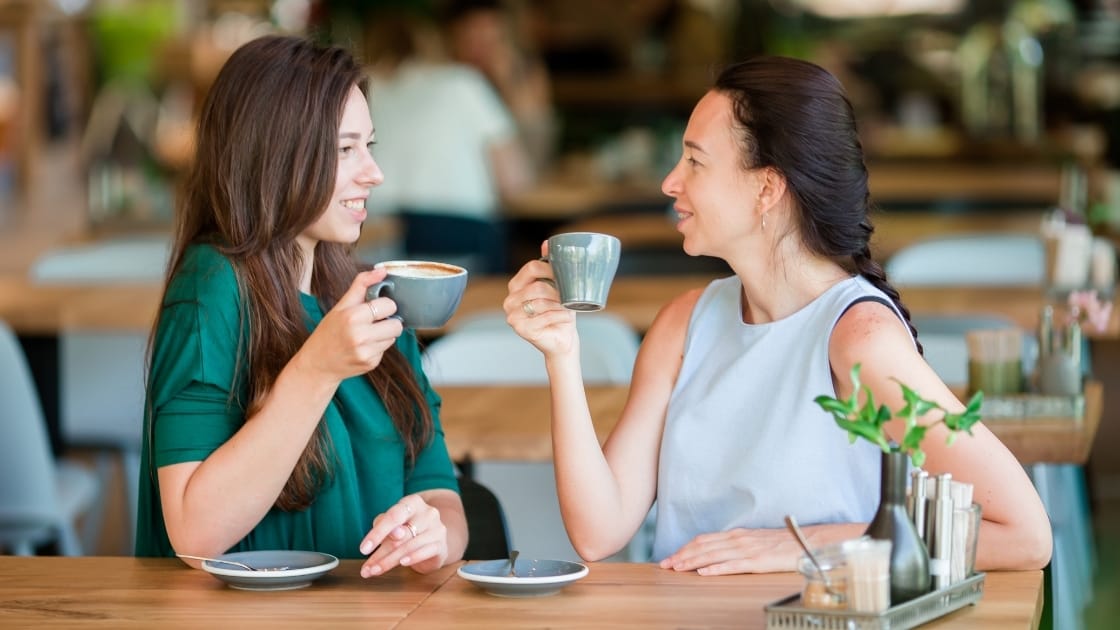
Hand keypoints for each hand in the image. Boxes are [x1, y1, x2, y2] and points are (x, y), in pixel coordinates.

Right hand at [298, 269, 403, 382]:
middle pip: (396, 324)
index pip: (389, 306)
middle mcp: (360, 335)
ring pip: (393, 337)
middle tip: (373, 322)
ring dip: (384, 335)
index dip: (385, 305)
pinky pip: (386, 350)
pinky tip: (363, 347)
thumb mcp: (340, 306)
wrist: (316, 364)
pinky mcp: (371, 363)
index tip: (376, 307)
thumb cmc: (328, 332)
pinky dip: (377, 347)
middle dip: (388, 321)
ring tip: (366, 335)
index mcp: (352, 316)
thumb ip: (361, 285)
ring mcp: (366, 352)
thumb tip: (382, 270)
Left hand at [359, 494, 447, 575]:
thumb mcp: (393, 523)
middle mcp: (428, 513)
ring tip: (375, 571)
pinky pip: (425, 552)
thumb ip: (385, 525)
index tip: (363, 550)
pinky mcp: (442, 545)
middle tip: (366, 569)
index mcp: (413, 502)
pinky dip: (413, 558)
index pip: (393, 516)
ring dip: (390, 561)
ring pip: (410, 545)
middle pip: (401, 534)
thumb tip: (394, 533)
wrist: (433, 539)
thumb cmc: (408, 528)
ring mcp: (437, 528)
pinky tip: (402, 564)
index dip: (377, 533)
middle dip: (380, 553)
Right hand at [502, 242, 576, 357]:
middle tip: (569, 298)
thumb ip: (550, 266)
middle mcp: (510, 300)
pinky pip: (544, 317)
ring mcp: (512, 315)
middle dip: (558, 292)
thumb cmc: (560, 311)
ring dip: (560, 306)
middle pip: (537, 286)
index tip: (566, 275)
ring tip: (568, 309)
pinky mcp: (520, 328)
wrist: (562, 338)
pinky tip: (565, 319)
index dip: (550, 269)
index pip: (531, 268)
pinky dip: (560, 316)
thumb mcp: (558, 287)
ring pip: (541, 302)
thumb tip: (547, 243)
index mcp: (516, 286)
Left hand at [659, 528, 803, 575]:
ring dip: (692, 562)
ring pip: (713, 555)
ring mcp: (747, 550)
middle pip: (703, 546)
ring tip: (677, 568)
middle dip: (682, 556)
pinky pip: (733, 565)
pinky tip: (704, 573)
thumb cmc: (782, 544)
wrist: (807, 542)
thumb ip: (737, 545)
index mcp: (737, 534)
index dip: (685, 548)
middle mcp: (738, 539)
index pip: (704, 540)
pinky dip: (716, 569)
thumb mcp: (754, 541)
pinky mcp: (757, 562)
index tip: (671, 556)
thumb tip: (719, 552)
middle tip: (665, 564)